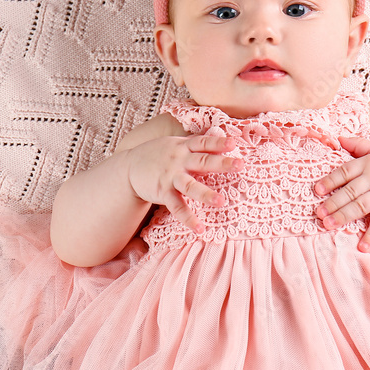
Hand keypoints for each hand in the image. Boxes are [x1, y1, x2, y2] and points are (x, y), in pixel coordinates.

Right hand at [125, 135, 242, 233]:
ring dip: (205, 194)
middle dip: (221, 163)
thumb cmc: (159, 155)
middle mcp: (178, 160)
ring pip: (190, 186)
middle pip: (202, 161)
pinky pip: (177, 207)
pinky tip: (200, 228)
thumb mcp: (175, 144)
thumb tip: (223, 141)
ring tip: (221, 202)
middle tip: (240, 165)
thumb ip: (196, 144)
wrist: (129, 167)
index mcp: (183, 147)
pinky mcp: (162, 192)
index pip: (203, 142)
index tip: (234, 143)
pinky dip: (188, 218)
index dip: (218, 142)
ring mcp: (170, 177)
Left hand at [314, 136, 369, 252]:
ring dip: (343, 216)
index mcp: (367, 164)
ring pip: (360, 206)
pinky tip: (362, 247)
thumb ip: (359, 144)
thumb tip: (338, 138)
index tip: (317, 190)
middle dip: (333, 203)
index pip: (345, 172)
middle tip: (318, 213)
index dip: (330, 181)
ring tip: (328, 225)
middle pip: (350, 191)